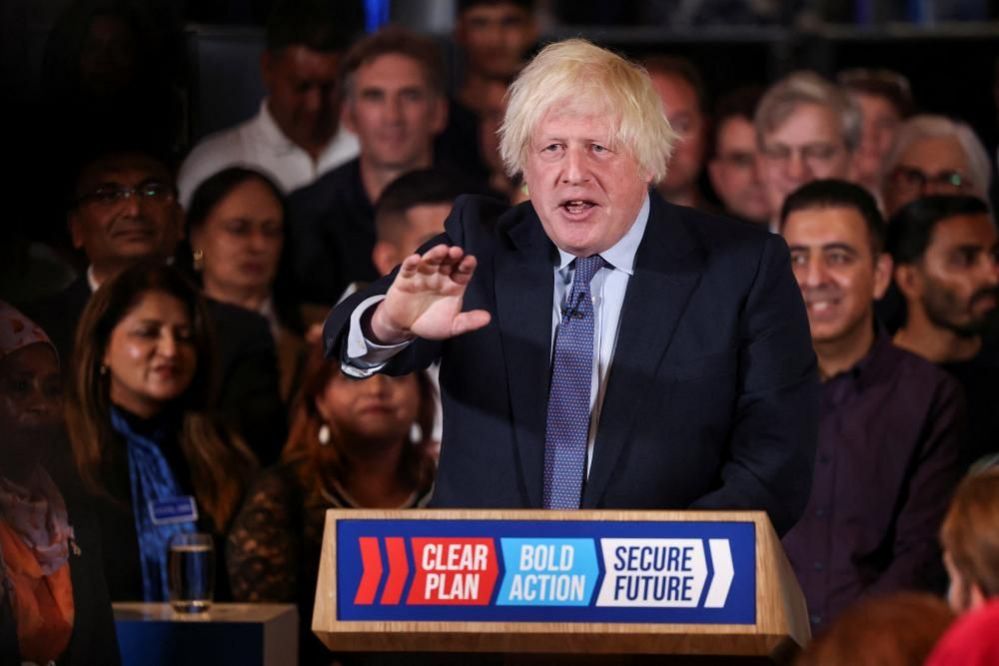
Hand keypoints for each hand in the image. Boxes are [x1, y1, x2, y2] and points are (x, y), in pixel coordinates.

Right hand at [369, 245, 490, 343]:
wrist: (406, 327)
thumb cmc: (431, 323)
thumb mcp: (453, 326)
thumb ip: (469, 321)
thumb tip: (487, 318)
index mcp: (454, 285)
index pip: (463, 272)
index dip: (467, 265)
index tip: (471, 260)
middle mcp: (440, 276)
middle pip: (448, 262)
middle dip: (452, 256)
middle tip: (457, 251)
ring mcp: (423, 275)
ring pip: (430, 261)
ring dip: (435, 254)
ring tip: (442, 250)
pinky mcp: (405, 279)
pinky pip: (408, 268)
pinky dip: (411, 262)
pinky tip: (416, 259)